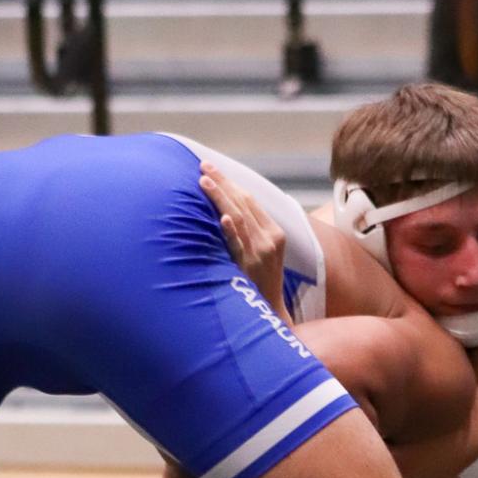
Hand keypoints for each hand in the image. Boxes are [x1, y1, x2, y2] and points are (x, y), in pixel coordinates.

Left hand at [200, 161, 287, 316]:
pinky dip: (232, 230)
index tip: (211, 169)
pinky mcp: (249, 266)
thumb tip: (228, 209)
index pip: (250, 200)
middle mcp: (270, 239)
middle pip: (244, 203)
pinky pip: (239, 245)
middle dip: (222, 182)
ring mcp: (260, 252)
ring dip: (220, 197)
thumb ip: (251, 231)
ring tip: (204, 181)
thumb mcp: (263, 253)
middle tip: (202, 166)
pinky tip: (223, 218)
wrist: (269, 311)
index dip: (230, 183)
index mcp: (275, 233)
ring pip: (239, 218)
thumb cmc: (260, 281)